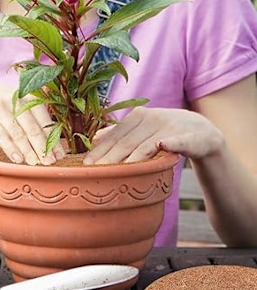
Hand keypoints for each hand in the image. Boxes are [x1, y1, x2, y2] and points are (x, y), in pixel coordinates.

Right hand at [0, 80, 61, 164]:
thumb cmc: (1, 103)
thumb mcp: (18, 101)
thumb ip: (35, 114)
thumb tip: (56, 138)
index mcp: (27, 95)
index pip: (44, 118)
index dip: (53, 137)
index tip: (60, 154)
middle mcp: (14, 99)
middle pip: (32, 126)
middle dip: (42, 146)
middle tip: (50, 162)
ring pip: (16, 132)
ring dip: (27, 149)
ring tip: (35, 163)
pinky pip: (0, 134)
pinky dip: (10, 148)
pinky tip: (17, 159)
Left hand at [84, 107, 224, 164]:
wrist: (202, 130)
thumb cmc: (164, 132)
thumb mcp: (141, 129)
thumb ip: (120, 133)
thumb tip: (93, 138)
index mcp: (137, 116)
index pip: (115, 135)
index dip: (100, 149)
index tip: (86, 164)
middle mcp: (152, 118)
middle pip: (127, 142)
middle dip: (110, 158)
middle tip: (95, 172)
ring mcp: (171, 127)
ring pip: (147, 146)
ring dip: (132, 159)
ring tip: (117, 172)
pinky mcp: (189, 137)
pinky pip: (178, 141)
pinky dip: (170, 143)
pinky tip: (161, 145)